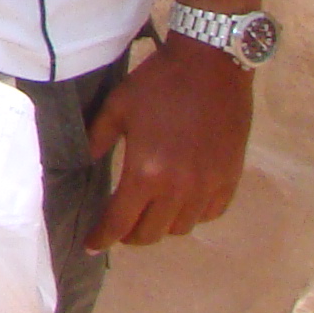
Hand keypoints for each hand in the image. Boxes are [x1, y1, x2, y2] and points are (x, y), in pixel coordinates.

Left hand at [83, 35, 251, 248]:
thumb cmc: (159, 83)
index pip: (120, 222)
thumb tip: (83, 162)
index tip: (92, 245)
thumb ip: (97, 138)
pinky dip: (192, 214)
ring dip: (162, 224)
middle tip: (120, 224)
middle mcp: (179, 189)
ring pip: (181, 228)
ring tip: (150, 209)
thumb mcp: (118, 106)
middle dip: (131, 234)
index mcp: (146, 173)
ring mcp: (208, 187)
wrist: (212, 66)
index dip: (103, 238)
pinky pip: (209, 214)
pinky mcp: (230, 180)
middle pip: (152, 233)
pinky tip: (181, 199)